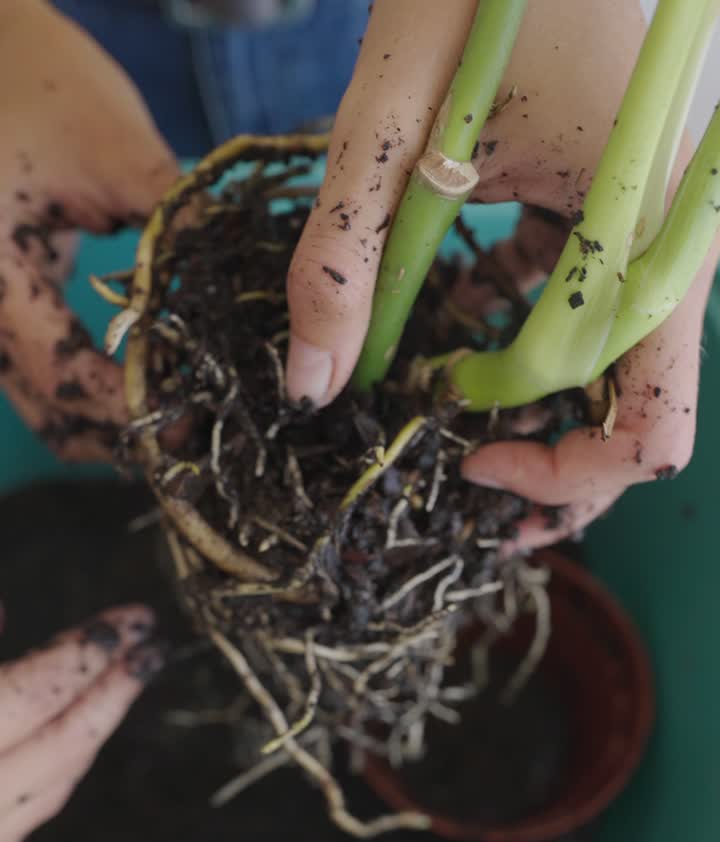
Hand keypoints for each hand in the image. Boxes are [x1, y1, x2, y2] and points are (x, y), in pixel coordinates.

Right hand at [0, 0, 178, 461]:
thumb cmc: (43, 82)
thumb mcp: (117, 148)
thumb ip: (178, 222)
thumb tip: (250, 283)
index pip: (61, 374)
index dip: (128, 409)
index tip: (192, 419)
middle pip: (46, 411)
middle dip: (119, 433)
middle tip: (192, 433)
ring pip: (41, 400)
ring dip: (105, 419)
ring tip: (175, 415)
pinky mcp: (5, 300)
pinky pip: (41, 369)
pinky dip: (89, 388)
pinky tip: (141, 382)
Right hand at [0, 604, 162, 841]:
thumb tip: (2, 609)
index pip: (34, 697)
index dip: (86, 654)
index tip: (134, 622)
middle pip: (63, 746)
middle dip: (114, 690)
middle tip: (151, 648)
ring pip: (54, 787)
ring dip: (96, 730)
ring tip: (122, 681)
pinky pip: (29, 813)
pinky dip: (62, 769)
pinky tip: (78, 737)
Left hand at [286, 0, 718, 546]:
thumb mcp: (391, 122)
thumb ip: (343, 259)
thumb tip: (309, 386)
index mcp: (648, 235)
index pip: (648, 430)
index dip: (559, 475)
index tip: (468, 458)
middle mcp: (674, 238)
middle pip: (640, 412)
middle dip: (552, 459)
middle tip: (465, 472)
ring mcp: (658, 214)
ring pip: (615, 358)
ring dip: (532, 391)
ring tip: (443, 391)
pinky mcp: (627, 190)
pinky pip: (592, 288)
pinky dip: (527, 315)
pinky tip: (457, 302)